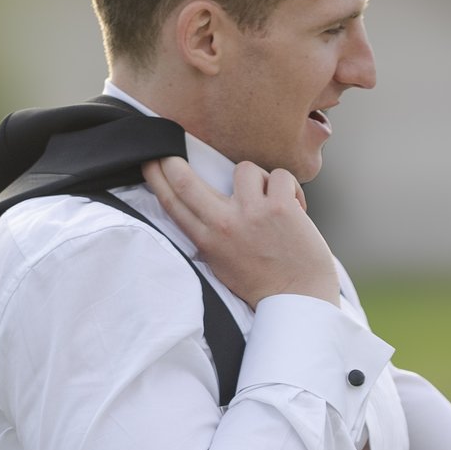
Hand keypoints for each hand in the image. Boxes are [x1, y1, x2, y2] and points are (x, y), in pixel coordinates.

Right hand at [141, 156, 344, 309]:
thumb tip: (204, 211)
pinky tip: (296, 207)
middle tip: (172, 149)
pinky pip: (280, 175)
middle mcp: (224, 224)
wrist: (300, 299)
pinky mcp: (280, 207)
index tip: (150, 161)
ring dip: (259, 179)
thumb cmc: (264, 283)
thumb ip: (211, 237)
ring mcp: (252, 213)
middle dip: (173, 161)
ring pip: (244, 168)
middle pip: (185, 180)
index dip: (156, 178)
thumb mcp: (222, 264)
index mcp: (207, 240)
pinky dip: (290, 187)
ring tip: (270, 200)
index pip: (172, 203)